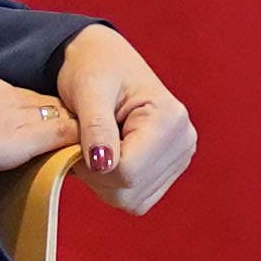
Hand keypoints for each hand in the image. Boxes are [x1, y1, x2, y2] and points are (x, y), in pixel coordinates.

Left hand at [50, 24, 198, 213]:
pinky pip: (136, 199)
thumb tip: (103, 165)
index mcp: (169, 119)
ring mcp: (180, 158)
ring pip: (133, 200)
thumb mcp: (89, 89)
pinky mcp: (169, 169)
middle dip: (97, 175)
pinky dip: (113, 186)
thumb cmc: (94, 66)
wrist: (103, 60)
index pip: (128, 171)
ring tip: (94, 147)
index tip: (77, 139)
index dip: (93, 165)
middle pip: (132, 190)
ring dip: (103, 182)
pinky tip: (106, 157)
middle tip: (82, 143)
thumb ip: (96, 127)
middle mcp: (183, 141)